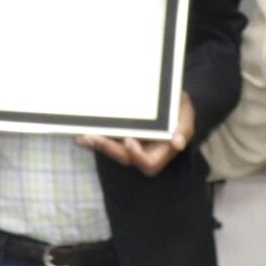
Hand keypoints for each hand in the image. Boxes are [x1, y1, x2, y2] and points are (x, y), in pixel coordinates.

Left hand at [79, 95, 196, 176]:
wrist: (169, 101)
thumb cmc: (180, 110)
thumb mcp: (186, 115)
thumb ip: (184, 128)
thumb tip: (178, 144)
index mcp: (160, 152)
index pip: (147, 163)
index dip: (137, 155)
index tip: (129, 141)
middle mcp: (142, 153)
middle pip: (123, 158)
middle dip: (107, 148)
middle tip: (91, 137)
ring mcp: (129, 146)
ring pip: (111, 151)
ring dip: (96, 144)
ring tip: (82, 135)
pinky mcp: (119, 137)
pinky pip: (105, 140)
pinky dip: (92, 138)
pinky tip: (79, 131)